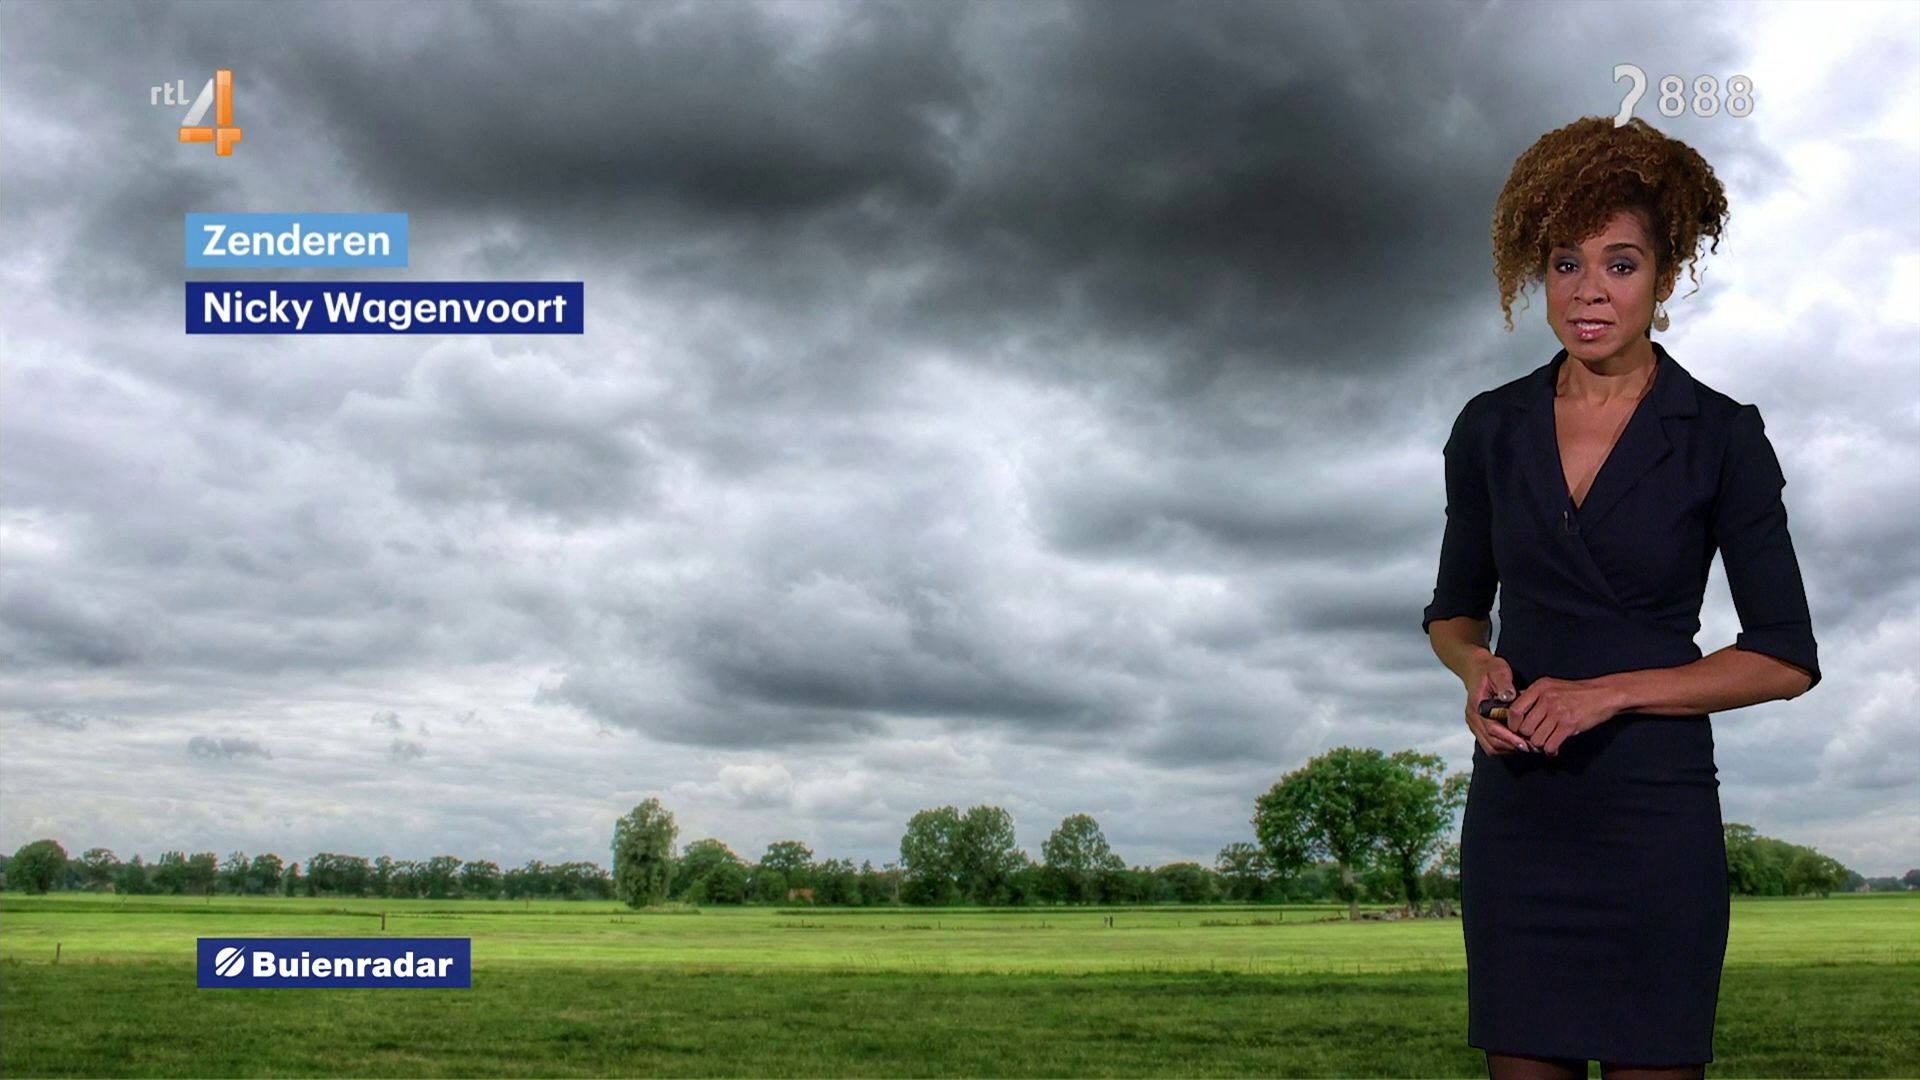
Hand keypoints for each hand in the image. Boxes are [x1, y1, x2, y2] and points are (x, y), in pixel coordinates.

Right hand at [1463, 653, 1533, 755]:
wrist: (1477, 669)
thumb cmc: (1489, 670)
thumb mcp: (1498, 670)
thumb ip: (1503, 684)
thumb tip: (1509, 696)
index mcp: (1476, 707)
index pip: (1492, 729)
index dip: (1509, 738)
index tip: (1525, 743)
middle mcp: (1473, 719)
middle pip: (1491, 743)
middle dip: (1512, 747)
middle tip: (1532, 748)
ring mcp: (1475, 724)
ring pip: (1491, 747)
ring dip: (1509, 749)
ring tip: (1528, 747)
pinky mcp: (1480, 727)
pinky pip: (1491, 744)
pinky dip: (1505, 746)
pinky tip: (1519, 742)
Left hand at [1506, 676, 1621, 755]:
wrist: (1603, 694)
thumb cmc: (1576, 693)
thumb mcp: (1551, 687)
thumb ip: (1533, 697)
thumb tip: (1513, 712)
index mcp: (1540, 688)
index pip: (1515, 710)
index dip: (1513, 724)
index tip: (1516, 730)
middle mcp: (1547, 699)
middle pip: (1524, 728)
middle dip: (1528, 737)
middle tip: (1534, 739)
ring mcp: (1558, 712)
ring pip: (1536, 739)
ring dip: (1540, 745)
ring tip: (1546, 742)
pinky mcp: (1569, 725)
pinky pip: (1550, 745)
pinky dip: (1551, 750)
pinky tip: (1554, 747)